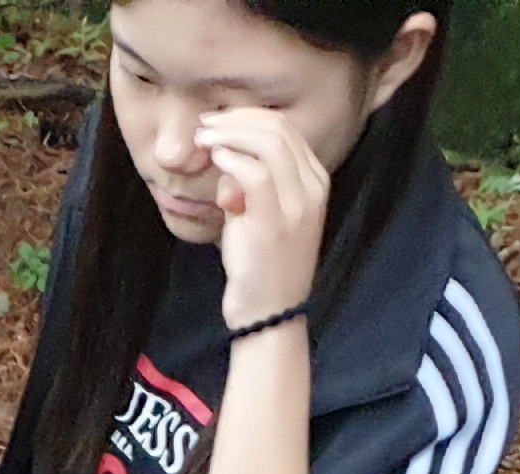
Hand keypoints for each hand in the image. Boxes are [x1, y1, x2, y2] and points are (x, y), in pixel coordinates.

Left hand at [197, 107, 334, 329]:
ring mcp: (297, 204)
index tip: (218, 121)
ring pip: (268, 143)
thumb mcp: (262, 213)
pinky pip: (255, 172)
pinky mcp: (275, 221)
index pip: (286, 129)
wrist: (269, 311)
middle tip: (204, 126)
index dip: (248, 117)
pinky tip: (215, 160)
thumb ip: (253, 181)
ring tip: (203, 139)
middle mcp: (313, 188)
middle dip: (236, 119)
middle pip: (278, 129)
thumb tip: (228, 153)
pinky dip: (231, 158)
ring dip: (229, 134)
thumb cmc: (260, 263)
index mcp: (315, 181)